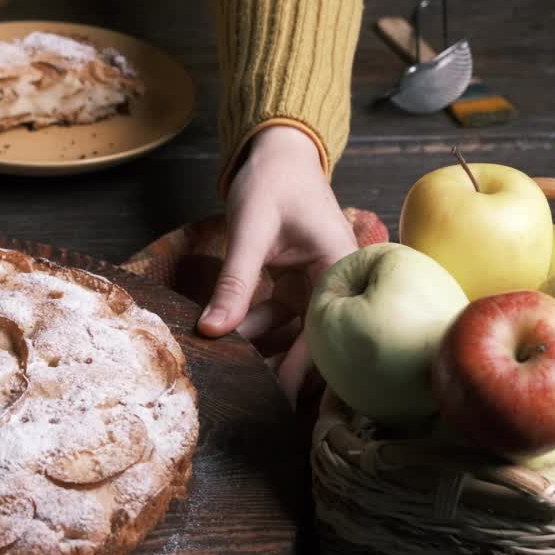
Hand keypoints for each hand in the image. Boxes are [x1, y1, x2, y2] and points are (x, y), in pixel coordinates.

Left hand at [197, 126, 357, 404]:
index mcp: (343, 266)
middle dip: (283, 368)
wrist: (275, 152)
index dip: (307, 368)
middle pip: (314, 338)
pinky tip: (226, 342)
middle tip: (253, 402)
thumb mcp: (250, 230)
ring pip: (291, 331)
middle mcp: (336, 280)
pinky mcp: (293, 284)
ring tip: (232, 374)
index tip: (282, 401)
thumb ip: (234, 281)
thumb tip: (211, 330)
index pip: (330, 329)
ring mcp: (314, 284)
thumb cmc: (273, 181)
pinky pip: (275, 316)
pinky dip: (252, 328)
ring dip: (262, 349)